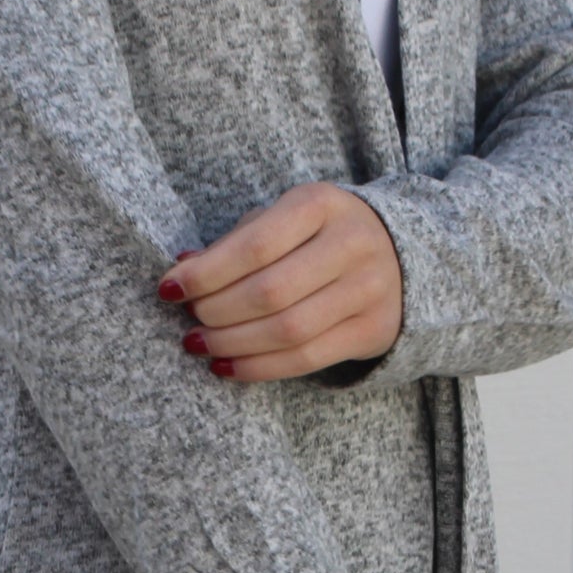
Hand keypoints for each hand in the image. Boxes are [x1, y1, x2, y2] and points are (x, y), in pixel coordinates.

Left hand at [159, 182, 402, 379]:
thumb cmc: (321, 236)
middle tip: (189, 321)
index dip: (206, 273)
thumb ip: (236, 242)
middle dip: (216, 312)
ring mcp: (368, 289)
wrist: (404, 256)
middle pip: (270, 292)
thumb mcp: (285, 220)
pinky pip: (307, 359)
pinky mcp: (373, 330)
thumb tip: (182, 269)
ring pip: (288, 330)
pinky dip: (259, 368)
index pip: (255, 245)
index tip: (168, 289)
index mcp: (321, 204)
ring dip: (232, 344)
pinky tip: (228, 366)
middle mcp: (351, 244)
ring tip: (200, 346)